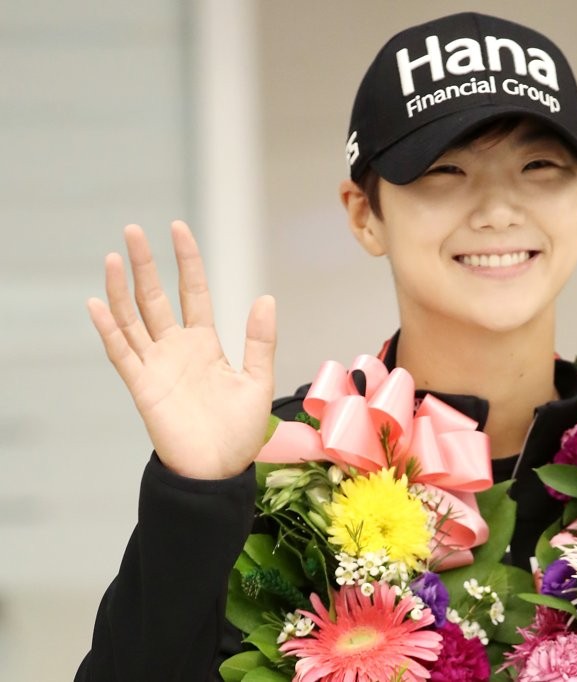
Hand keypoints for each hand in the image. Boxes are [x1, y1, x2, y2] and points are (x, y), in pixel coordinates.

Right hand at [86, 221, 276, 479]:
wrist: (219, 470)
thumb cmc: (240, 431)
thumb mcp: (257, 379)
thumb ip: (260, 340)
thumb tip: (265, 297)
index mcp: (205, 344)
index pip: (192, 292)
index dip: (186, 261)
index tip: (178, 229)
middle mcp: (176, 349)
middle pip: (155, 298)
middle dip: (145, 264)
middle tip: (133, 229)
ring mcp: (156, 366)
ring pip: (132, 319)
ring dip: (121, 289)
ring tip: (114, 256)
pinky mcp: (142, 387)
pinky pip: (121, 353)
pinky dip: (109, 329)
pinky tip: (97, 303)